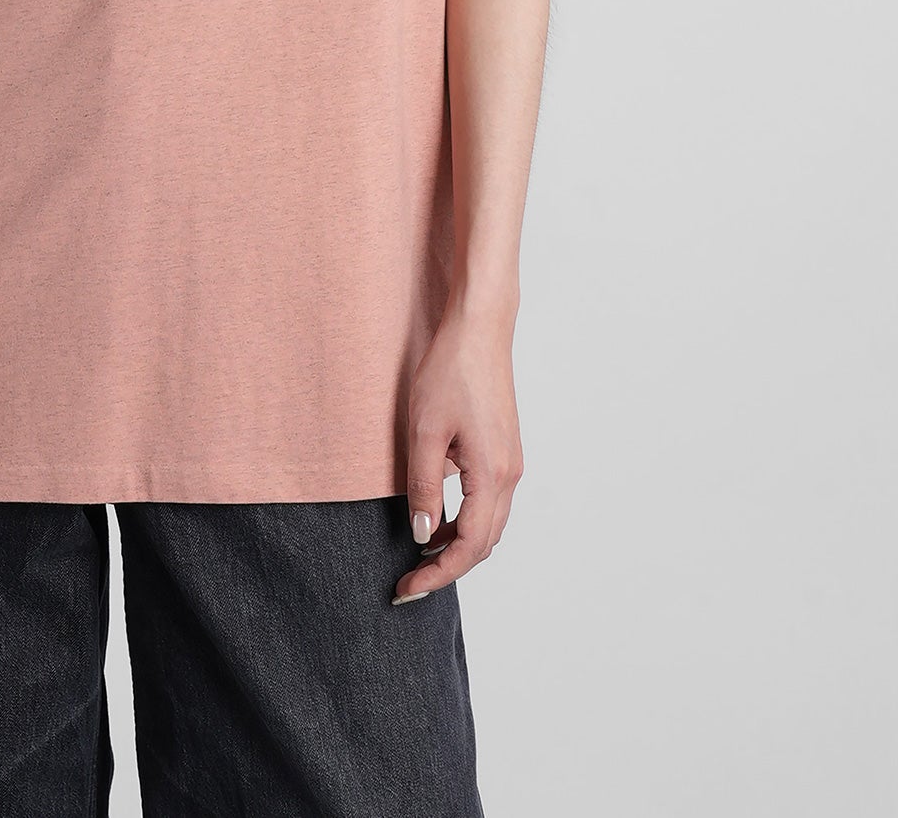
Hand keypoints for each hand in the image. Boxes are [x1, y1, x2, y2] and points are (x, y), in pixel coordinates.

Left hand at [392, 308, 522, 601]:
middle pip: (485, 543)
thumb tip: (423, 535)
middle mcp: (510, 474)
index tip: (407, 589)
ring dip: (459, 546)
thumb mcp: (424, 429)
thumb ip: (424, 486)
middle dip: (448, 568)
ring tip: (420, 555)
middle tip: (409, 582)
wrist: (480, 329)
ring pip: (490, 525)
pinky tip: (439, 518)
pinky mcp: (505, 451)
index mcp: (492, 474)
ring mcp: (511, 463)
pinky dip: (467, 522)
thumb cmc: (450, 371)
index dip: (438, 574)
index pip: (469, 546)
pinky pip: (489, 502)